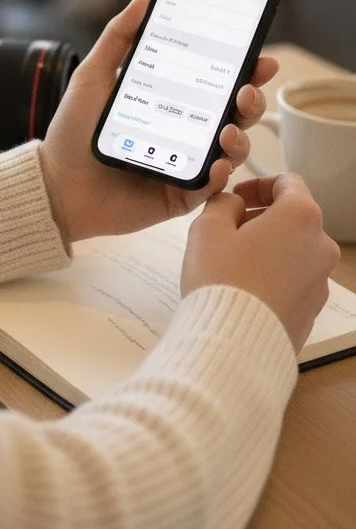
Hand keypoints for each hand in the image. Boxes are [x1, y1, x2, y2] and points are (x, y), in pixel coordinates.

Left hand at [39, 0, 277, 244]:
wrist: (54, 184)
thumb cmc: (72, 131)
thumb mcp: (93, 76)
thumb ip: (118, 37)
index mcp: (172, 101)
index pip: (217, 82)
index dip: (243, 70)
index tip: (259, 56)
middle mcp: (186, 131)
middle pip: (235, 114)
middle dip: (251, 100)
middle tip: (247, 89)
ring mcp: (186, 164)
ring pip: (231, 150)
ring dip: (240, 137)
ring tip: (228, 129)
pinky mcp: (179, 195)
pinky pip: (209, 187)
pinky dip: (219, 176)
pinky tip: (217, 164)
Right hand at [181, 174, 339, 351]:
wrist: (233, 346)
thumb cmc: (221, 278)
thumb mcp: (208, 227)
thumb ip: (224, 204)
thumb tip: (235, 206)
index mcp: (301, 216)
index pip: (288, 183)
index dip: (258, 185)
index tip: (236, 197)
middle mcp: (321, 246)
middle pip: (293, 219)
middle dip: (262, 218)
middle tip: (228, 229)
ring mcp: (321, 280)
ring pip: (295, 251)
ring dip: (269, 247)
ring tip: (234, 262)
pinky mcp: (313, 309)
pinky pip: (294, 280)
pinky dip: (274, 275)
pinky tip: (246, 288)